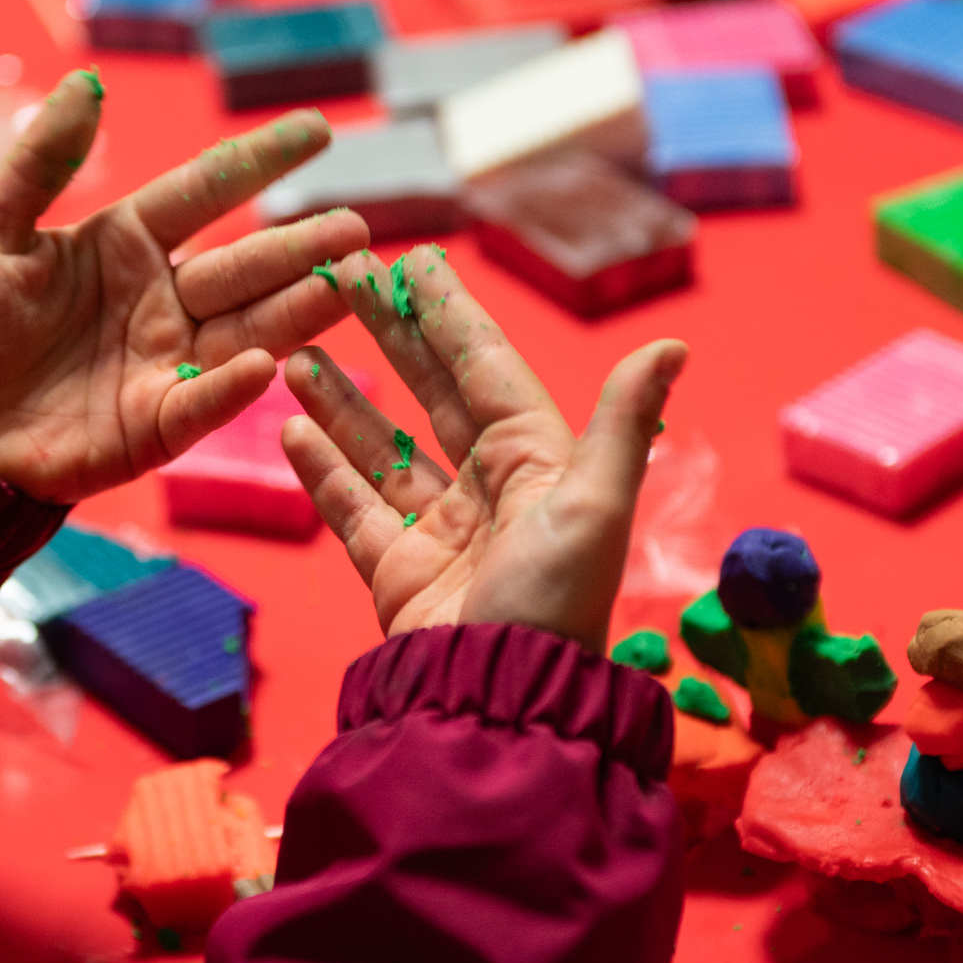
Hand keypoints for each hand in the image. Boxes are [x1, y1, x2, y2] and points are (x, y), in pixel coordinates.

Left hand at [0, 71, 368, 503]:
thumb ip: (41, 160)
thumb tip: (88, 85)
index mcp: (125, 242)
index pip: (205, 190)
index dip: (259, 161)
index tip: (319, 130)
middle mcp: (158, 299)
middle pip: (244, 264)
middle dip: (302, 247)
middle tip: (358, 227)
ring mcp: (161, 362)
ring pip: (246, 328)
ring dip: (299, 308)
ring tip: (352, 279)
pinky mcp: (150, 426)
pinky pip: (200, 400)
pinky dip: (232, 386)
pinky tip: (268, 363)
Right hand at [281, 245, 685, 654]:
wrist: (499, 701)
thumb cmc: (554, 602)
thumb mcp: (595, 503)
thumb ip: (621, 420)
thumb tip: (672, 344)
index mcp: (540, 461)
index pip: (487, 368)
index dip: (450, 313)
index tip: (415, 260)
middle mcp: (492, 488)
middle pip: (432, 393)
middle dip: (389, 336)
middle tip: (344, 279)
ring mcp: (442, 530)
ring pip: (383, 445)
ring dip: (342, 398)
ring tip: (297, 351)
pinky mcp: (398, 572)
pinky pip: (353, 505)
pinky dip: (321, 467)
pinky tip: (289, 428)